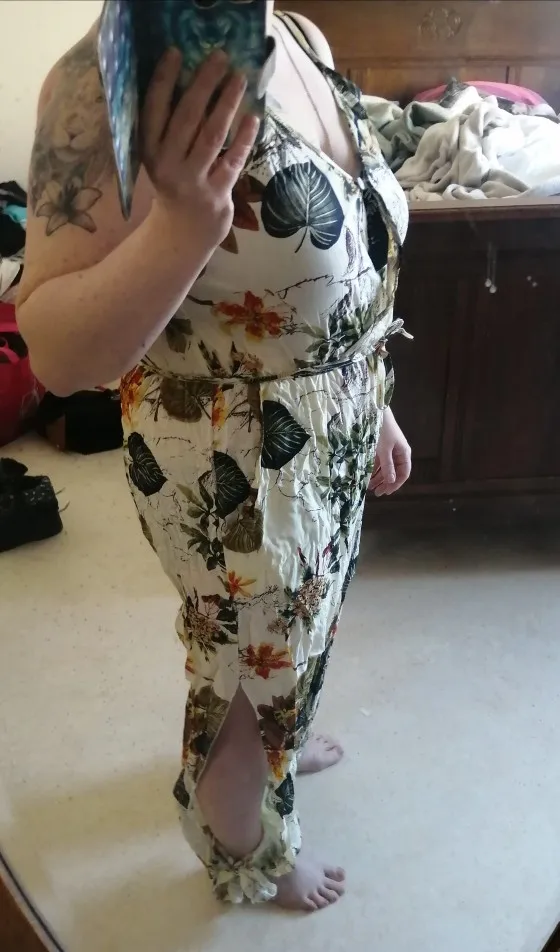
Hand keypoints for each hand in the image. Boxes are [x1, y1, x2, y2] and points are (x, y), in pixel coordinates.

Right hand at [141, 48, 259, 246]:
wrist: (182, 233)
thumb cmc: (174, 184)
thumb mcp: (161, 157)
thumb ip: (170, 127)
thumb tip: (193, 79)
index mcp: (149, 151)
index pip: (153, 109)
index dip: (164, 80)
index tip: (176, 52)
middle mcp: (167, 165)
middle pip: (187, 118)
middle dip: (204, 84)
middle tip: (220, 57)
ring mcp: (192, 182)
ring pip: (211, 136)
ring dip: (227, 104)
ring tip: (239, 78)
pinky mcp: (216, 196)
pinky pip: (232, 161)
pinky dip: (243, 138)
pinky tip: (252, 117)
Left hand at [370, 407, 411, 496]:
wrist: (375, 411)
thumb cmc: (382, 429)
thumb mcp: (384, 449)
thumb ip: (387, 465)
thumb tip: (391, 481)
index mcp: (404, 453)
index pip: (403, 473)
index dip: (396, 484)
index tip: (386, 492)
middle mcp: (398, 453)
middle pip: (394, 472)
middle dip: (386, 483)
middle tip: (377, 493)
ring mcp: (390, 450)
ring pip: (386, 468)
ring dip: (379, 478)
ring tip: (370, 487)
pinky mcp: (381, 447)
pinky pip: (379, 462)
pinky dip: (374, 469)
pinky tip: (367, 476)